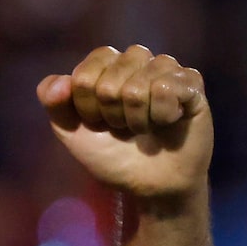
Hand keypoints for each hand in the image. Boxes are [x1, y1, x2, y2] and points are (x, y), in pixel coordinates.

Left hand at [37, 45, 211, 202]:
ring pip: (138, 85)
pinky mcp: (192, 84)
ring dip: (136, 118)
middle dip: (111, 113)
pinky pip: (167, 88)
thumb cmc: (111, 154)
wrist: (149, 184)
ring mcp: (166, 69)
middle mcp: (137, 61)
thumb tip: (61, 82)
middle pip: (111, 77)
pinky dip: (161, 116)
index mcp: (106, 66)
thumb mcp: (71, 132)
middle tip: (123, 127)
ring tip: (144, 127)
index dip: (86, 103)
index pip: (87, 69)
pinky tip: (167, 122)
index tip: (95, 121)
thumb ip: (54, 104)